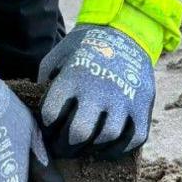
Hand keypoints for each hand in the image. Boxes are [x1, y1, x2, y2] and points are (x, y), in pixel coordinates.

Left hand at [38, 24, 154, 159]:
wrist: (126, 33)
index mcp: (73, 77)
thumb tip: (39, 110)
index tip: (49, 127)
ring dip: (92, 147)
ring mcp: (124, 100)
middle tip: (64, 147)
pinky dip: (118, 148)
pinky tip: (106, 146)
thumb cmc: (85, 48)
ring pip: (106, 138)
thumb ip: (46, 81)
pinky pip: (132, 139)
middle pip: (79, 133)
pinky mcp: (142, 107)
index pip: (51, 115)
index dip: (46, 126)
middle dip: (67, 145)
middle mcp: (99, 90)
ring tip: (85, 146)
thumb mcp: (58, 56)